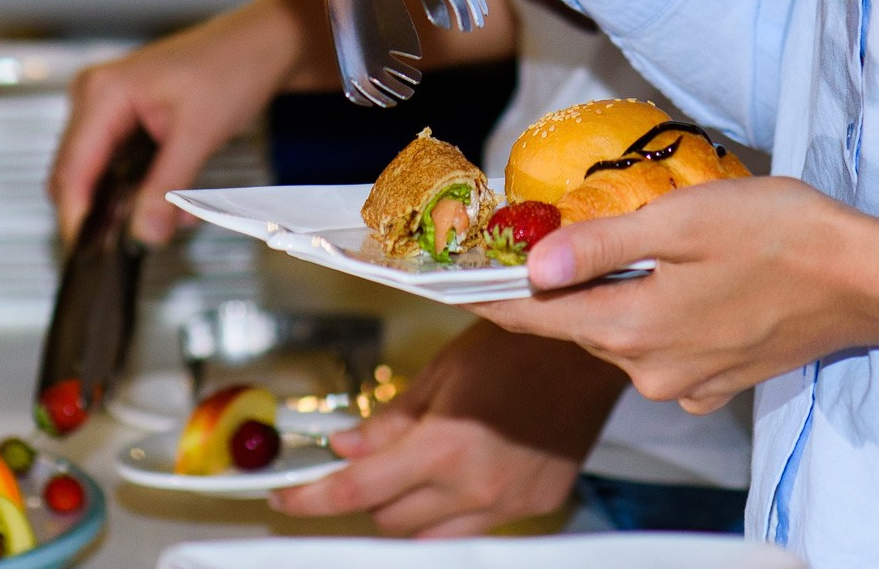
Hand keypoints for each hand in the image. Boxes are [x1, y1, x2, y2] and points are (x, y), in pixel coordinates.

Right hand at [47, 0, 317, 245]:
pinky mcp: (124, 119)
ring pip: (98, 174)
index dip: (76, 217)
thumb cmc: (232, 66)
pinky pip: (117, 165)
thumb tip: (143, 233)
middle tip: (142, 239)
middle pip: (76, 175)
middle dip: (106, 213)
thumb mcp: (199, 134)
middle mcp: (96, 97)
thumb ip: (167, 187)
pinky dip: (141, 188)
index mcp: (103, 93)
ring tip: (172, 215)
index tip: (90, 252)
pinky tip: (174, 197)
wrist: (260, 44)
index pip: (72, 170)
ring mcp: (107, 107)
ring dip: (129, 202)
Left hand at [271, 324, 626, 536]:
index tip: (286, 500)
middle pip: (389, 520)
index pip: (358, 490)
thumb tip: (347, 446)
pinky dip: (451, 510)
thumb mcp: (444, 369)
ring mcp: (508, 502)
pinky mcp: (535, 505)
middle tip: (360, 464)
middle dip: (365, 494)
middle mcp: (476, 485)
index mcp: (447, 444)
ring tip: (408, 470)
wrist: (592, 350)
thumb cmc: (524, 344)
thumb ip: (392, 418)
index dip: (312, 499)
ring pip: (429, 534)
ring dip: (406, 509)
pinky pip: (473, 528)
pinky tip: (456, 475)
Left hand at [477, 178, 878, 411]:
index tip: (444, 284)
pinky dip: (659, 317)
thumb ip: (599, 245)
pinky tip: (687, 282)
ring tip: (639, 249)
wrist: (864, 279)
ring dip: (616, 297)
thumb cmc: (779, 235)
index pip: (536, 316)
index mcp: (633, 329)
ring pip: (622, 336)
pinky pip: (663, 350)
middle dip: (561, 285)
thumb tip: (533, 265)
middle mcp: (652, 371)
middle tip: (549, 236)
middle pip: (579, 325)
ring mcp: (687, 383)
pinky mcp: (719, 382)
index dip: (487, 295)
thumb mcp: (679, 221)